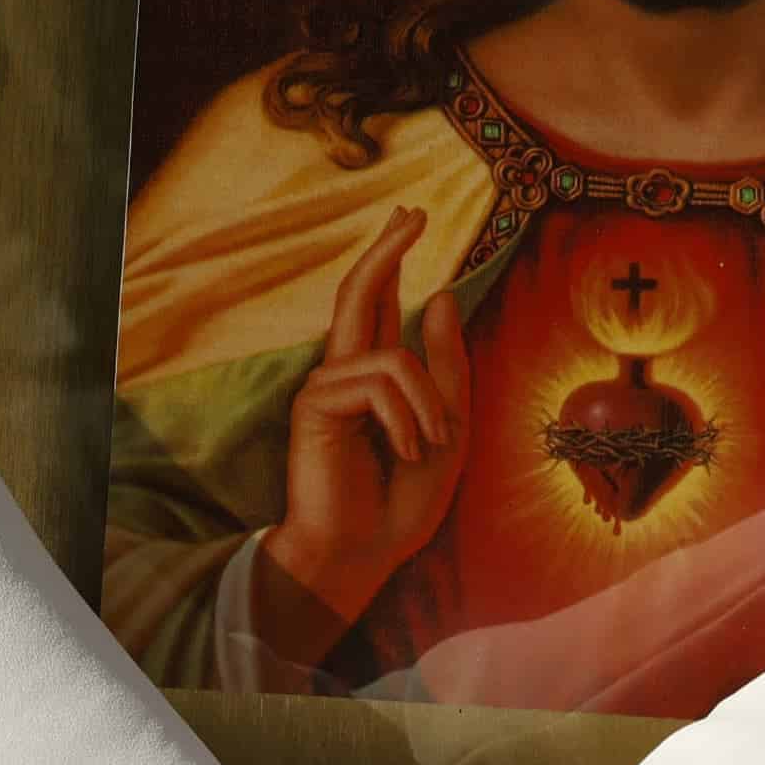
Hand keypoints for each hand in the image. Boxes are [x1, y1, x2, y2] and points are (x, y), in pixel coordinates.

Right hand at [260, 208, 473, 630]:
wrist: (366, 552)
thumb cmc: (403, 499)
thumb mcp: (448, 426)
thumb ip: (444, 366)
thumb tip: (437, 296)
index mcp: (374, 374)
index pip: (378, 301)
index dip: (391, 256)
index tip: (410, 217)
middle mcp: (345, 370)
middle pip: (358, 291)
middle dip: (388, 250)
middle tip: (414, 213)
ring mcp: (326, 385)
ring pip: (394, 357)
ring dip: (429, 405)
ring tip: (427, 448)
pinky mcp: (315, 404)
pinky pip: (379, 386)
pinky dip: (405, 420)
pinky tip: (401, 453)